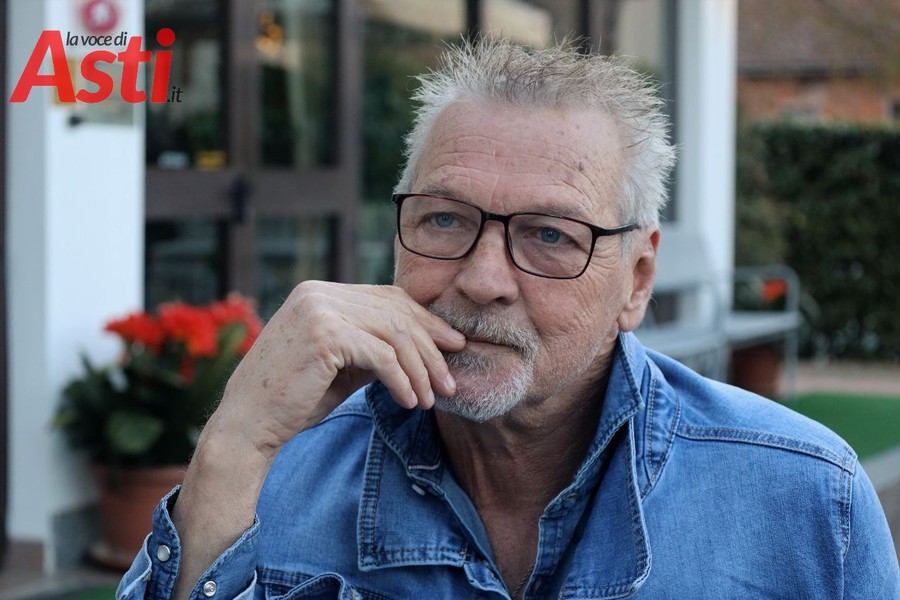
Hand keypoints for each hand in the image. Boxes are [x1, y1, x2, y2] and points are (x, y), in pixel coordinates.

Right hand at [209, 281, 465, 458]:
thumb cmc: (293, 400)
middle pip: (396, 312)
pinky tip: (411, 402)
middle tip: (450, 380)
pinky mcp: (324, 334)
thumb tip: (423, 347)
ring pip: (394, 332)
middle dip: (430, 347)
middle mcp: (318, 292)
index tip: (452, 346)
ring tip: (433, 398)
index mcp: (319, 292)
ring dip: (420, 369)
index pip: (387, 298)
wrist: (247, 425)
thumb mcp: (342, 366)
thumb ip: (374, 348)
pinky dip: (402, 380)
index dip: (424, 322)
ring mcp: (319, 309)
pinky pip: (382, 355)